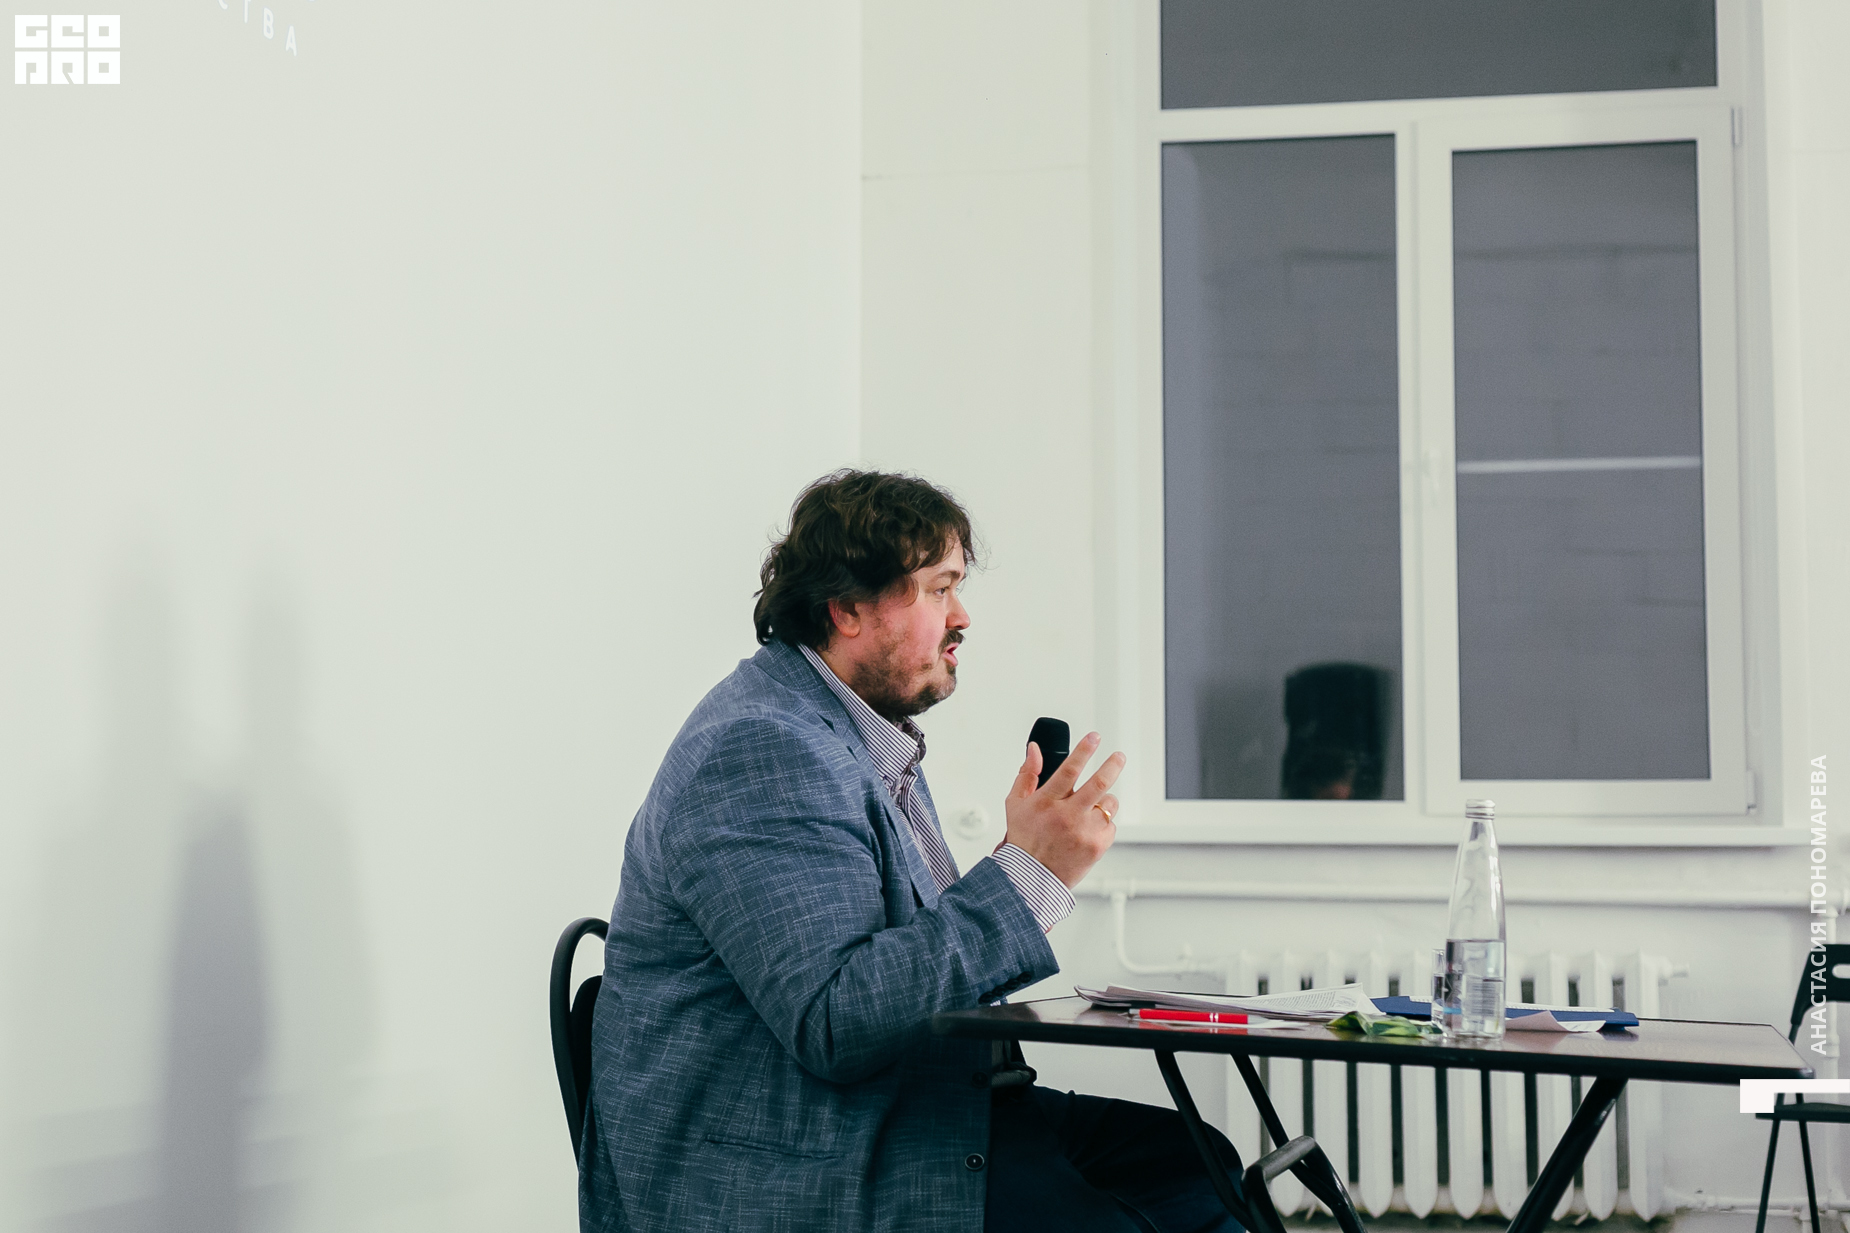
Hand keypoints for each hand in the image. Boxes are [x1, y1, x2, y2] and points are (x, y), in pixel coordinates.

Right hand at [1001, 732, 1124, 888]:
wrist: (1032, 878)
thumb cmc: (1024, 839)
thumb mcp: (1016, 804)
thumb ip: (1027, 773)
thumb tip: (1035, 749)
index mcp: (1046, 802)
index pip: (1069, 770)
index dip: (1084, 750)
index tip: (1094, 737)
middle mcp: (1067, 816)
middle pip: (1099, 784)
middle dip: (1113, 765)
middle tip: (1119, 756)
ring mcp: (1084, 832)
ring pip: (1108, 804)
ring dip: (1104, 800)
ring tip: (1090, 808)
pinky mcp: (1097, 847)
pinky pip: (1111, 825)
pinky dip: (1103, 823)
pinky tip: (1088, 829)